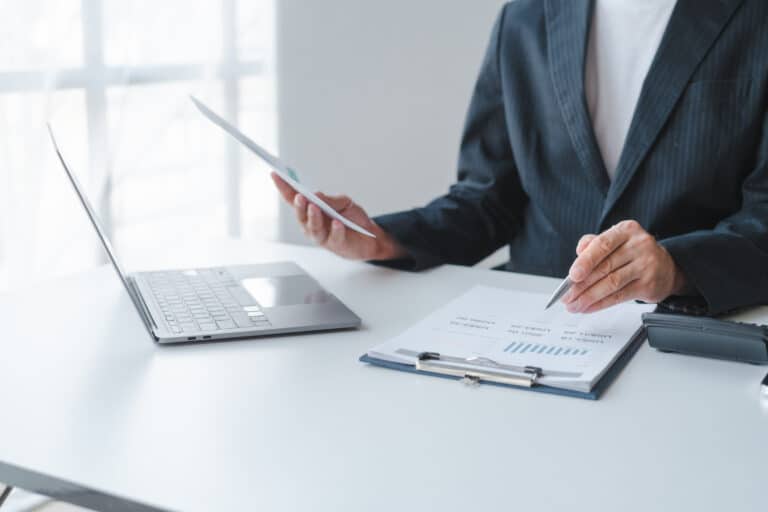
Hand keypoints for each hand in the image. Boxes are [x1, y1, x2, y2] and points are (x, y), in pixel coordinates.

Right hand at [270, 173, 405, 260]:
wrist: (371, 237)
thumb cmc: (353, 219)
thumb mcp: (344, 203)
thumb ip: (330, 200)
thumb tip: (316, 195)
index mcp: (311, 211)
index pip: (293, 198)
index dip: (283, 187)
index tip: (276, 175)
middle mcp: (312, 224)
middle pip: (301, 215)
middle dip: (299, 205)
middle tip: (300, 196)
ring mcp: (323, 236)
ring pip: (313, 228)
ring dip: (313, 217)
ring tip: (314, 207)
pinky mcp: (336, 245)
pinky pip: (334, 236)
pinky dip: (335, 229)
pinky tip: (336, 223)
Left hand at [562, 220, 686, 312]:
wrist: (666, 267)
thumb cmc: (632, 253)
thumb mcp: (615, 240)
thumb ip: (593, 244)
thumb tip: (578, 253)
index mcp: (627, 230)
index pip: (603, 244)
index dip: (585, 261)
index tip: (572, 275)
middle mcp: (639, 245)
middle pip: (605, 267)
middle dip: (581, 285)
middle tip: (566, 296)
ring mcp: (647, 265)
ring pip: (611, 284)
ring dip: (588, 297)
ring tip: (574, 305)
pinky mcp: (649, 285)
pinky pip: (619, 297)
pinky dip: (601, 304)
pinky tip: (588, 307)